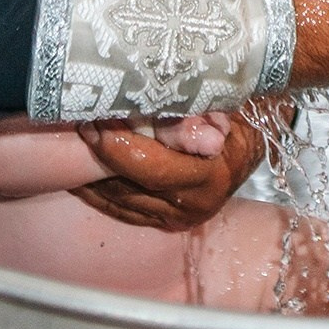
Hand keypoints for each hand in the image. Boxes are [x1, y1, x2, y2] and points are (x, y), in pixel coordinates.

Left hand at [70, 112, 263, 231]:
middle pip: (129, 184)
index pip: (150, 167)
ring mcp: (177, 218)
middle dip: (98, 156)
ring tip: (73, 143)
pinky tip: (80, 173)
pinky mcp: (165, 221)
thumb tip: (175, 114)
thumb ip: (198, 114)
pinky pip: (122, 209)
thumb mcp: (225, 108)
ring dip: (92, 174)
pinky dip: (99, 192)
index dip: (117, 145)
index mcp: (209, 177)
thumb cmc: (241, 117)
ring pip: (120, 200)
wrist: (256, 145)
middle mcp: (192, 205)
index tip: (94, 120)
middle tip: (78, 125)